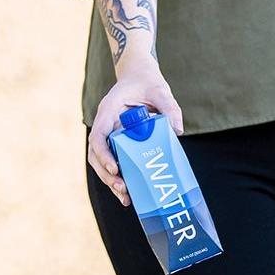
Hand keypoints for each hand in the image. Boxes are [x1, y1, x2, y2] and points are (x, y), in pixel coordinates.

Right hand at [87, 58, 183, 205]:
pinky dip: (119, 176)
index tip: (115, 169)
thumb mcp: (160, 90)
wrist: (139, 76)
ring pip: (102, 161)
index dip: (103, 154)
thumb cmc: (147, 81)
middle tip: (123, 189)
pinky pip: (114, 160)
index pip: (98, 136)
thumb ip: (169, 107)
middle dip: (107, 175)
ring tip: (125, 198)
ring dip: (111, 181)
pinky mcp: (118, 141)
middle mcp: (105, 124)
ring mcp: (110, 134)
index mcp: (108, 111)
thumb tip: (177, 131)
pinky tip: (130, 193)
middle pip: (96, 155)